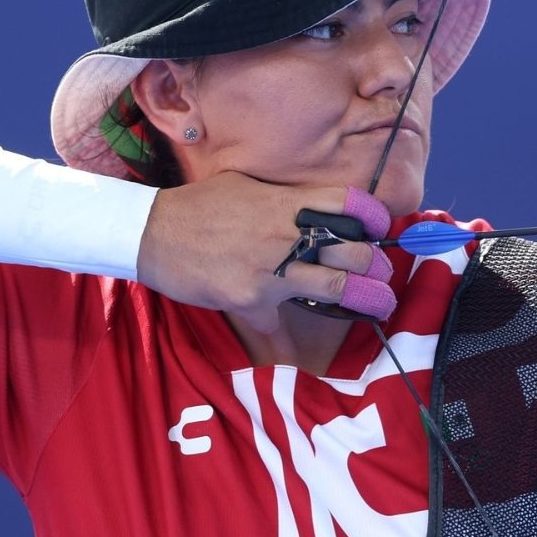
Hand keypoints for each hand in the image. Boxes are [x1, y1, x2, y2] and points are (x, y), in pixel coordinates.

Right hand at [136, 172, 394, 331]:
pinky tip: (293, 350)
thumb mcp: (247, 186)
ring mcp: (270, 269)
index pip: (347, 202)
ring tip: (382, 304)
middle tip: (383, 273)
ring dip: (365, 298)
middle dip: (376, 264)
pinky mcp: (251, 300)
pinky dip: (284, 339)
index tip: (382, 227)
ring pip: (335, 287)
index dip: (373, 216)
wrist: (153, 233)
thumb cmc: (200, 205)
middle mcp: (285, 234)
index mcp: (286, 202)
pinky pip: (278, 325)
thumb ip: (283, 199)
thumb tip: (312, 208)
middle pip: (353, 250)